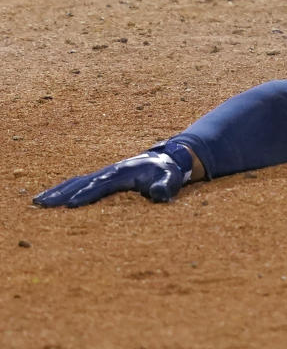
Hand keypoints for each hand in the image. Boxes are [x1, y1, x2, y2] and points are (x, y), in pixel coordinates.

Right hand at [33, 141, 193, 207]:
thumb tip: (159, 195)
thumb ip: (165, 187)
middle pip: (81, 182)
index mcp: (123, 173)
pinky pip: (79, 182)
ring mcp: (104, 173)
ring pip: (76, 181)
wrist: (166, 160)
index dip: (87, 195)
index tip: (70, 205)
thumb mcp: (171, 180)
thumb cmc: (167, 173)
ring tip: (37, 202)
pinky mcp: (102, 177)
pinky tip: (50, 197)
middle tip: (41, 205)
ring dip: (57, 191)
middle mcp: (110, 171)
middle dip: (62, 194)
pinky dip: (64, 188)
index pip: (101, 185)